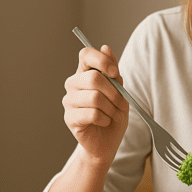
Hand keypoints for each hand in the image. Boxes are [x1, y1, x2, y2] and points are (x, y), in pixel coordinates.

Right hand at [62, 44, 129, 165]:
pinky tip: (104, 123)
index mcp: (85, 73)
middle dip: (115, 93)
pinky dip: (105, 119)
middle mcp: (73, 84)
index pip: (86, 54)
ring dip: (112, 108)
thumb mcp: (120, 91)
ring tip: (114, 115)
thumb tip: (106, 47)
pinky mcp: (69, 118)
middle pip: (93, 78)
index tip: (115, 73)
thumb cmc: (113, 115)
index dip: (102, 60)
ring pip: (95, 97)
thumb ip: (113, 72)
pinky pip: (92, 114)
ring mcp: (69, 101)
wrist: (107, 143)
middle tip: (122, 104)